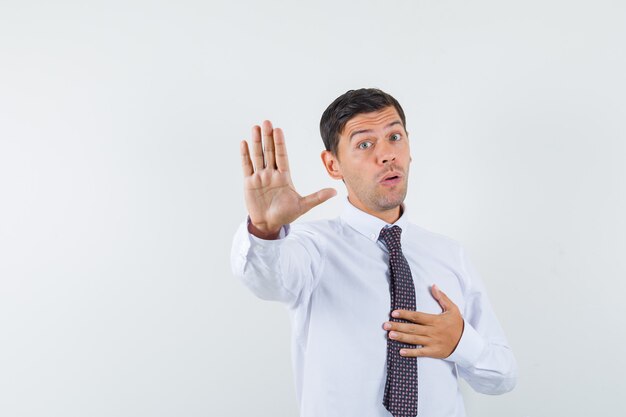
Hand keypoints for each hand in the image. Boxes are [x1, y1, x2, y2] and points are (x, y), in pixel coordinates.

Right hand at [240, 120, 335, 238]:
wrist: (269, 224)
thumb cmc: (285, 214)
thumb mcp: (303, 206)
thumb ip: (317, 197)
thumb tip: (335, 191)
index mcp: (284, 176)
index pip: (282, 156)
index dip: (280, 143)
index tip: (278, 130)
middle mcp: (271, 173)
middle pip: (269, 152)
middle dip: (268, 137)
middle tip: (267, 122)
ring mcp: (260, 177)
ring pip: (258, 156)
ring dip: (256, 142)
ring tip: (255, 127)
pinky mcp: (249, 183)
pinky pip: (247, 166)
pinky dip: (245, 155)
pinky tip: (244, 143)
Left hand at [383, 285, 463, 358]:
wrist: (466, 342)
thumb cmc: (457, 324)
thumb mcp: (452, 309)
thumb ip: (442, 297)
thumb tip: (433, 286)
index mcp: (435, 320)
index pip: (417, 316)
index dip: (405, 314)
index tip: (394, 313)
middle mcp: (433, 331)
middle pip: (413, 328)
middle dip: (398, 326)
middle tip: (385, 325)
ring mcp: (433, 342)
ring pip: (414, 339)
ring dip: (401, 338)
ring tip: (390, 335)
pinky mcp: (434, 352)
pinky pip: (421, 352)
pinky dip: (411, 352)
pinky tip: (401, 351)